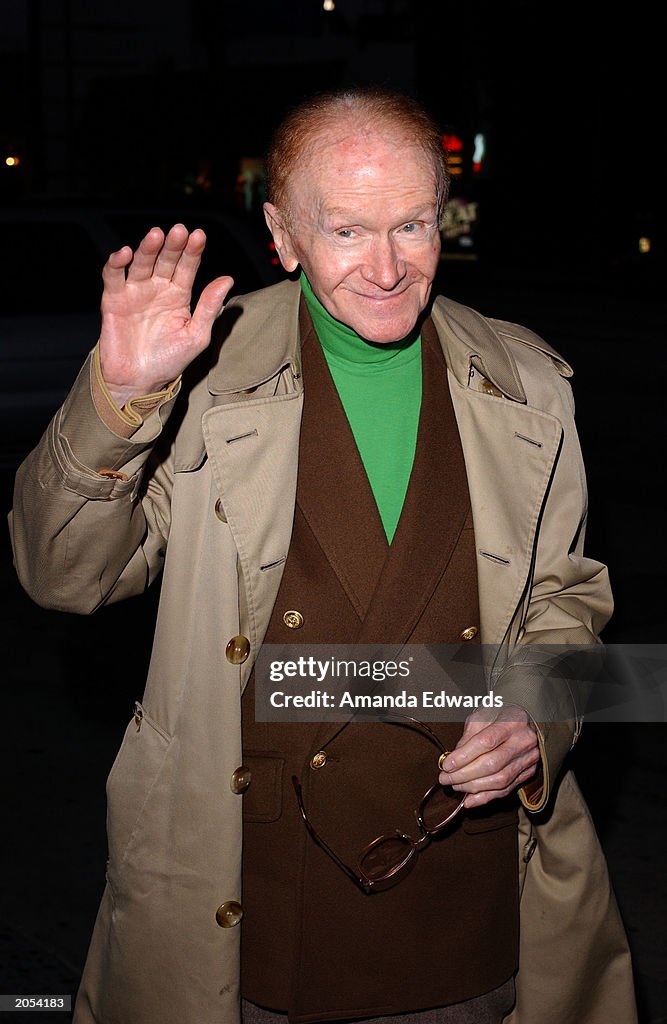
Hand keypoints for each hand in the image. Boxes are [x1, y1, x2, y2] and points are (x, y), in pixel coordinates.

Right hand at [99, 223, 233, 406]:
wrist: (139, 382)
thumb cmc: (169, 361)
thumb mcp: (196, 335)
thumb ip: (209, 307)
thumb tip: (228, 279)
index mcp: (179, 295)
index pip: (187, 267)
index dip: (192, 252)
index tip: (199, 236)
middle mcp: (157, 288)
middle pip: (165, 260)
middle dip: (172, 245)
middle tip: (179, 231)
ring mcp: (135, 292)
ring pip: (141, 263)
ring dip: (148, 248)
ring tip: (156, 235)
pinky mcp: (114, 300)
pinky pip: (113, 277)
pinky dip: (116, 264)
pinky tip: (123, 253)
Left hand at [438, 705, 539, 807]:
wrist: (525, 719)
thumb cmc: (499, 715)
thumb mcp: (481, 715)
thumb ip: (468, 736)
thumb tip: (453, 761)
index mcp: (513, 720)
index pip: (486, 742)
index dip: (464, 756)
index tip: (446, 765)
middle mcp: (524, 740)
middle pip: (492, 764)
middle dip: (465, 775)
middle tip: (445, 778)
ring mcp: (529, 758)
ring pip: (499, 780)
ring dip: (473, 787)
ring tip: (455, 785)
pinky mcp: (529, 773)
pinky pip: (506, 790)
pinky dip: (485, 797)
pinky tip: (469, 800)